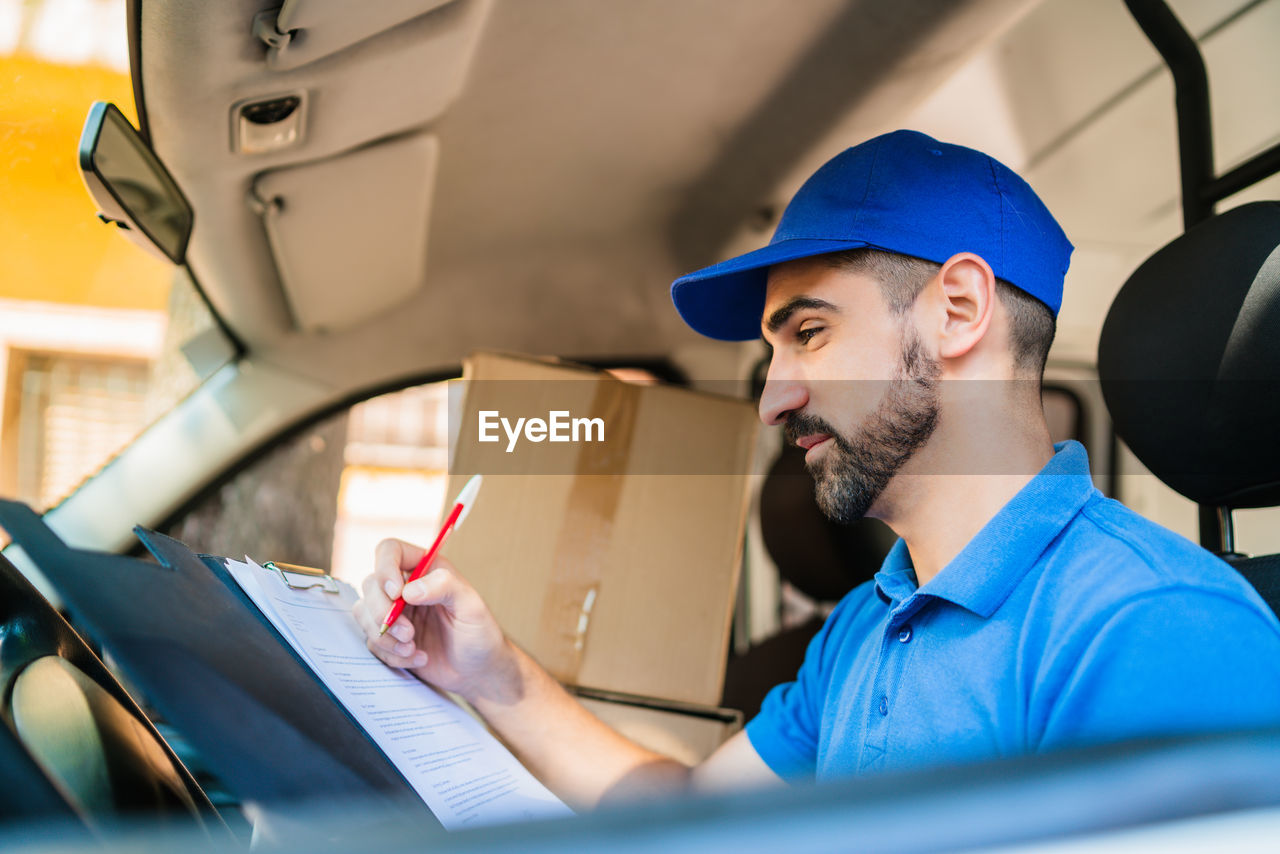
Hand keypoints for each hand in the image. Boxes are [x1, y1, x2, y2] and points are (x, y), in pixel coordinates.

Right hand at [352, 538, 517, 702]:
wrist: (477, 670)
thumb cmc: (479, 633)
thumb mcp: (471, 606)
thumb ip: (445, 587)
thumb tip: (408, 590)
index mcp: (425, 568)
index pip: (390, 551)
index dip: (385, 568)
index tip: (396, 593)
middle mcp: (405, 587)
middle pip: (371, 584)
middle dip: (383, 612)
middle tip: (409, 634)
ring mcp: (394, 612)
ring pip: (364, 613)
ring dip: (385, 636)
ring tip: (412, 649)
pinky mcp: (389, 637)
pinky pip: (372, 641)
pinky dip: (391, 654)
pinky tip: (417, 658)